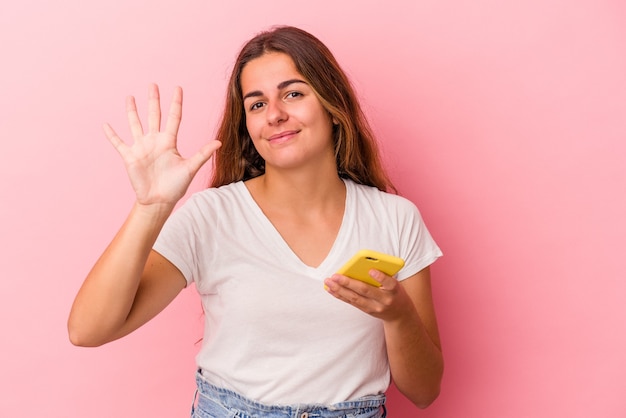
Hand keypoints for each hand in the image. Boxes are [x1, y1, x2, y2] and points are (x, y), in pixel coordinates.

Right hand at [104, 84, 220, 205]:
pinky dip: (112, 134)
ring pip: (135, 124)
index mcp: (169, 142)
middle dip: (154, 100)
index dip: (176, 103)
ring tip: (130, 97)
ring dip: (132, 112)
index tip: (178, 88)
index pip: (173, 117)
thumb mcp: (190, 168)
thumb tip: (219, 142)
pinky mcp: (130, 156)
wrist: (159, 200)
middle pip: (154, 116)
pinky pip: (118, 143)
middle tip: (153, 84)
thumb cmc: (176, 186)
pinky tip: (106, 124)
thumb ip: (202, 154)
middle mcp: (155, 141)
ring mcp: (141, 147)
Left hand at [324, 270, 414, 321]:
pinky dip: (340, 295)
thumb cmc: (395, 292)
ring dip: (339, 290)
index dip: (380, 277)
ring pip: (355, 298)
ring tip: (328, 282)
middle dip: (348, 283)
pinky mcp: (367, 311)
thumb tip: (363, 266)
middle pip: (365, 290)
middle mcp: (385, 300)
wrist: (400, 315)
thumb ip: (383, 276)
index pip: (389, 283)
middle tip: (335, 276)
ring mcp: (375, 307)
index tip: (371, 270)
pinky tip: (331, 290)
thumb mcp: (395, 283)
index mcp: (395, 290)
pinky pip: (352, 302)